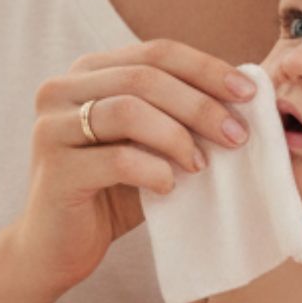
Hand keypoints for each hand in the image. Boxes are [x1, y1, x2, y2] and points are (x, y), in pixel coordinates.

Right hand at [8, 40, 259, 296]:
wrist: (55, 249)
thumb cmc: (110, 194)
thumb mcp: (148, 146)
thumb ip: (178, 116)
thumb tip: (244, 95)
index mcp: (87, 73)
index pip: (156, 53)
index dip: (206, 68)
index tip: (249, 93)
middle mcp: (61, 90)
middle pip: (145, 77)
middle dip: (200, 105)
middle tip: (237, 136)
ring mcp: (51, 127)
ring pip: (129, 110)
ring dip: (178, 136)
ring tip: (201, 165)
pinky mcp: (55, 170)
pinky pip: (117, 159)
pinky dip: (154, 171)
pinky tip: (169, 186)